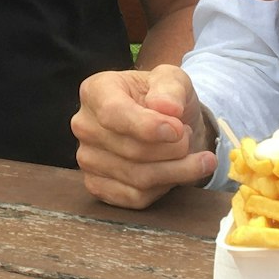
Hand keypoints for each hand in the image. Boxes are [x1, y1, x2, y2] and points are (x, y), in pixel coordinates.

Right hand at [71, 64, 215, 208]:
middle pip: (132, 150)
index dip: (147, 126)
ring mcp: (87, 159)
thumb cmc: (164, 98)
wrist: (166, 125)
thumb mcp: (174, 80)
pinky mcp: (97, 186)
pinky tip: (177, 172)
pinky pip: (135, 198)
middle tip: (189, 137)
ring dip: (177, 170)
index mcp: (95, 91)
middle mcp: (84, 125)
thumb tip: (167, 107)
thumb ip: (171, 88)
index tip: (177, 129)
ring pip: (138, 178)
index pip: (113, 113)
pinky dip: (165, 188)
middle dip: (173, 148)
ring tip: (194, 155)